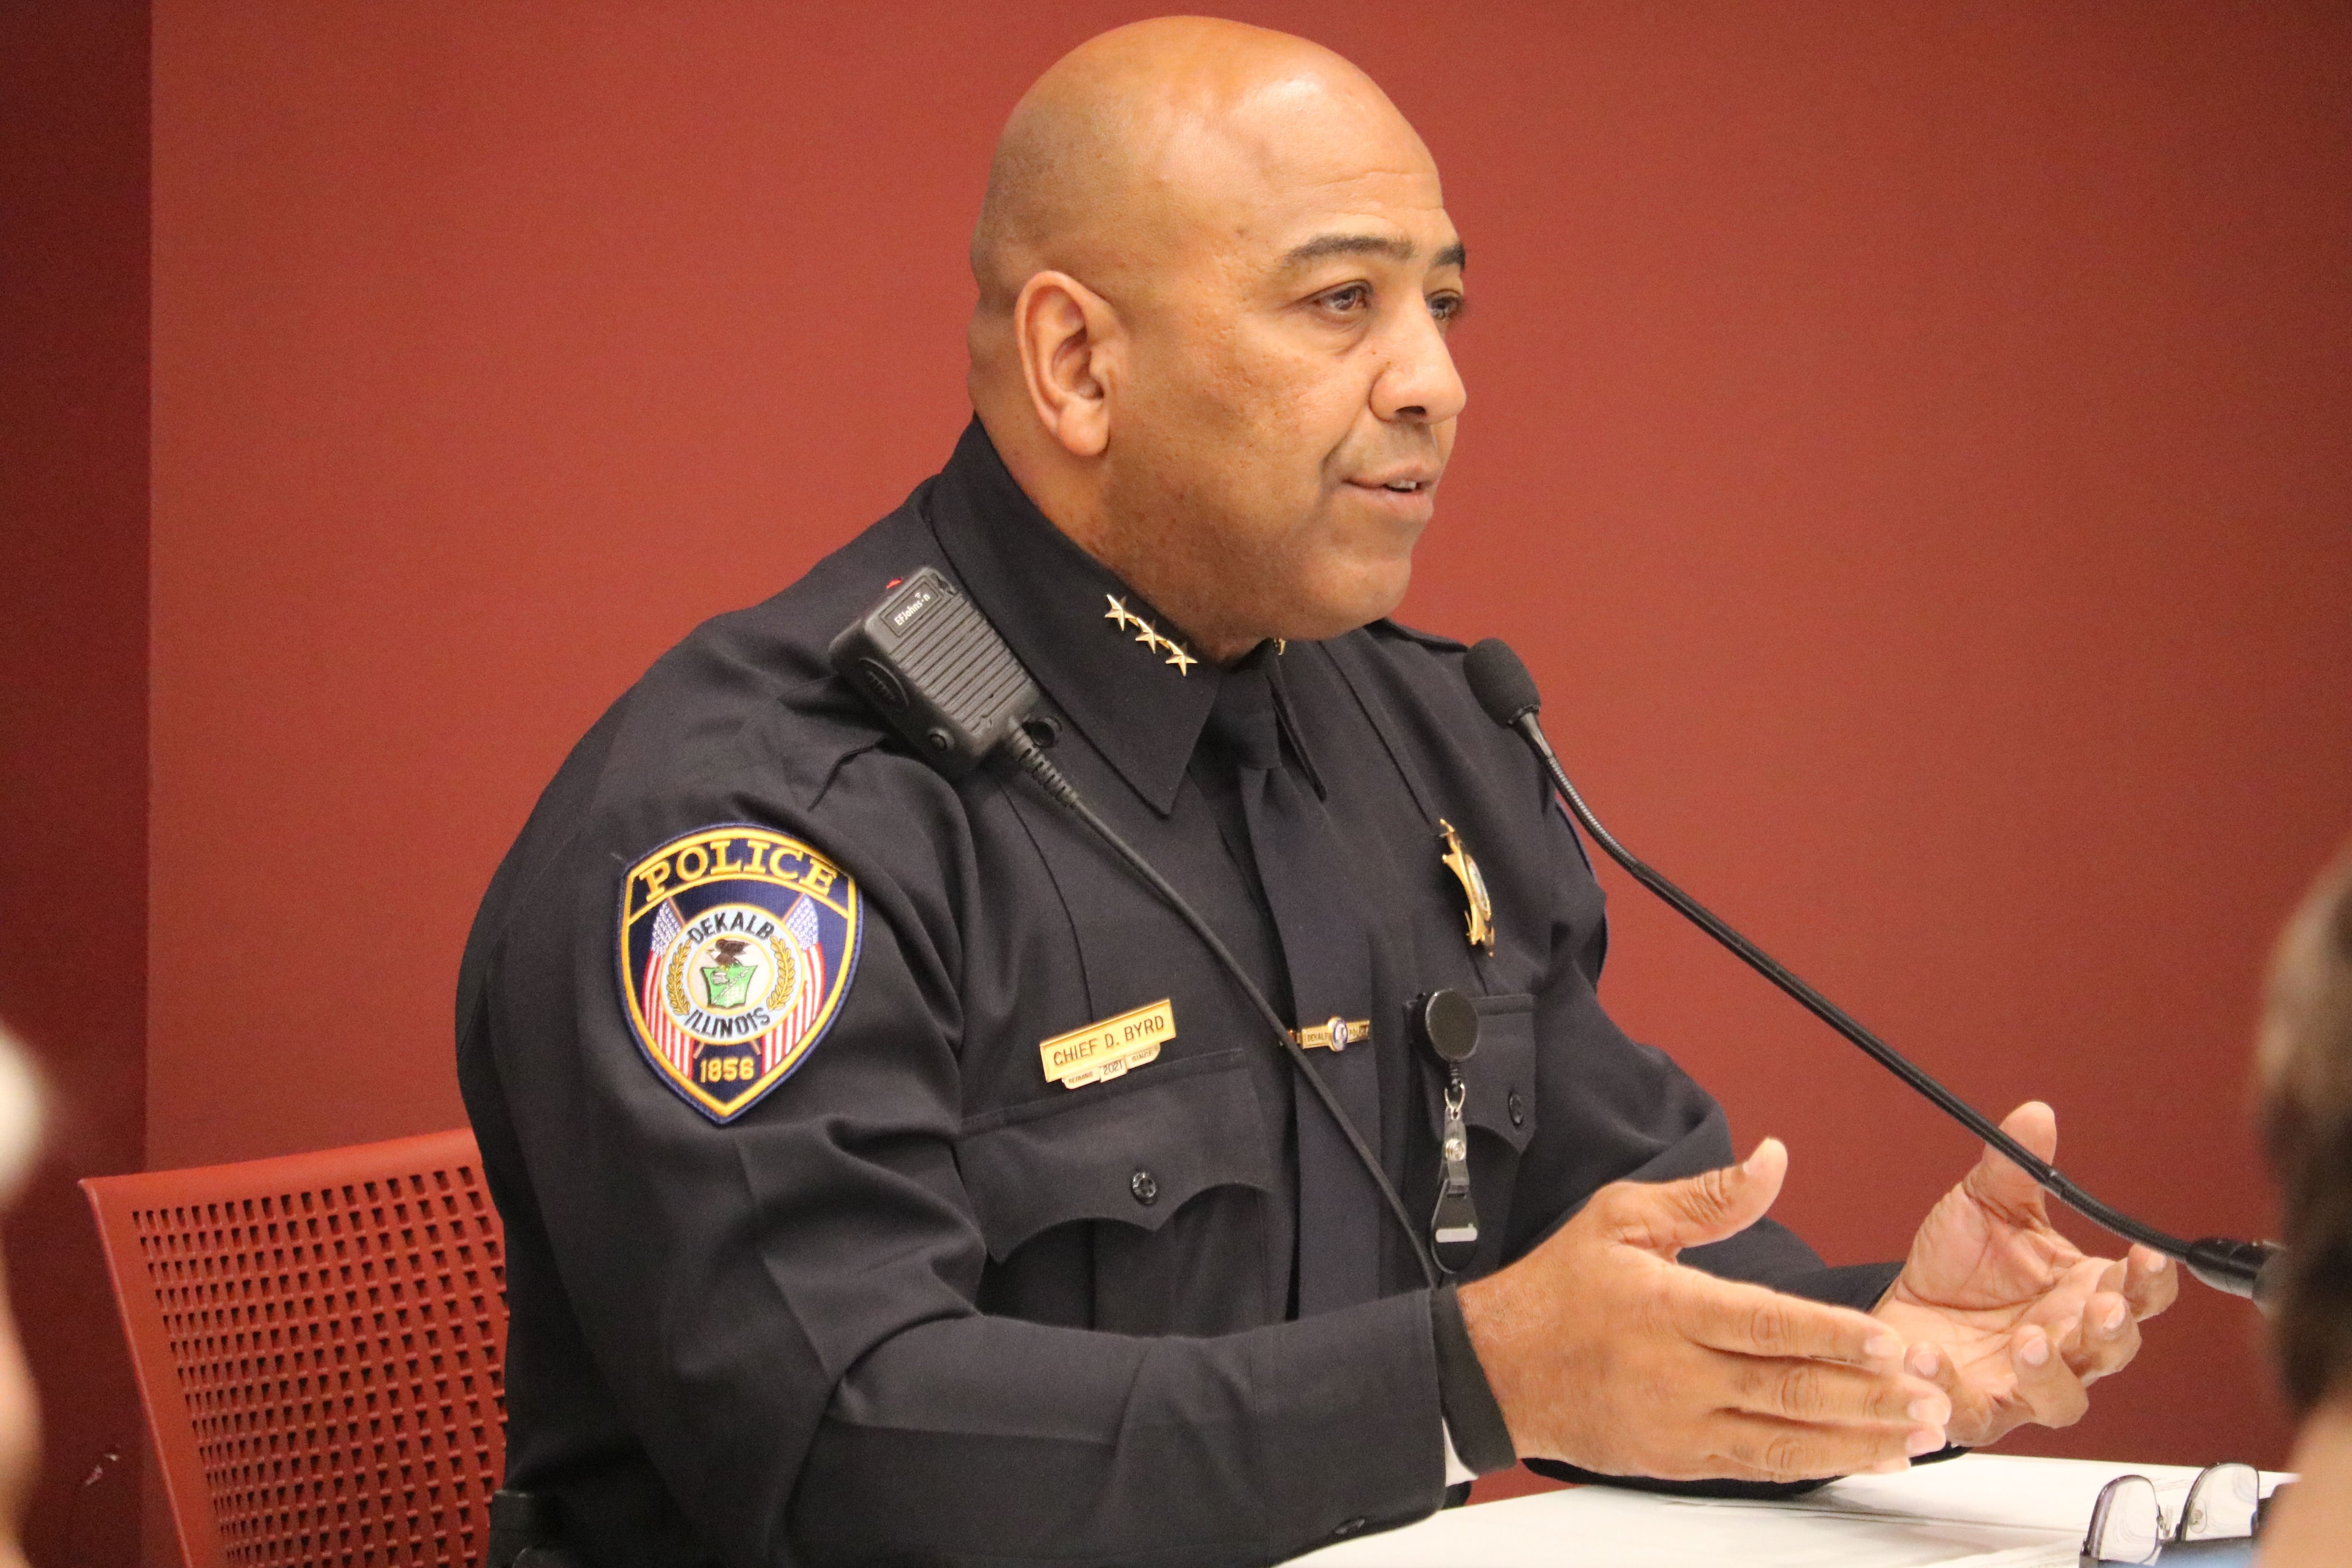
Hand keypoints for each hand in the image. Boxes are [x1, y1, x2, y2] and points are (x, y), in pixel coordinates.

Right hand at [1459, 1139, 1951, 1482]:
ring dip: (1859, 1440)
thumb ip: (1706, 1198)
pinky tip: (1864, 1457)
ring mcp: (1681, 1425)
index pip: (1763, 1324)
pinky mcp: (1681, 1459)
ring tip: (1919, 1437)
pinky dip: (1819, 1464)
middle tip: (1932, 1397)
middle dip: (1870, 1397)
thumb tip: (1773, 1161)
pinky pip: (1761, 1467)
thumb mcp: (1621, 1218)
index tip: (1888, 1342)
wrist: (1500, 1370)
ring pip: (1785, 1440)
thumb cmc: (1560, 1288)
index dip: (1831, 1334)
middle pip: (1788, 1390)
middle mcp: (1678, 1374)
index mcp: (1667, 1308)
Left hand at [1873, 1102, 2177, 1447]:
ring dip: (2051, 1373)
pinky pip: (1976, 1411)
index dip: (2151, 1279)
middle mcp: (2068, 1345)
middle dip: (2113, 1331)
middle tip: (2098, 1308)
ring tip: (2026, 1341)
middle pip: (2115, 1350)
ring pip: (2064, 1398)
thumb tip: (2035, 1114)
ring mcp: (2026, 1384)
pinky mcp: (1977, 1409)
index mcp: (2084, 1293)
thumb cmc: (1958, 1265)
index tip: (2146, 1255)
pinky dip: (1953, 1388)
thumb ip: (2014, 1167)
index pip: (2141, 1294)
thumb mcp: (1983, 1205)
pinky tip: (1930, 1359)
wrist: (1902, 1307)